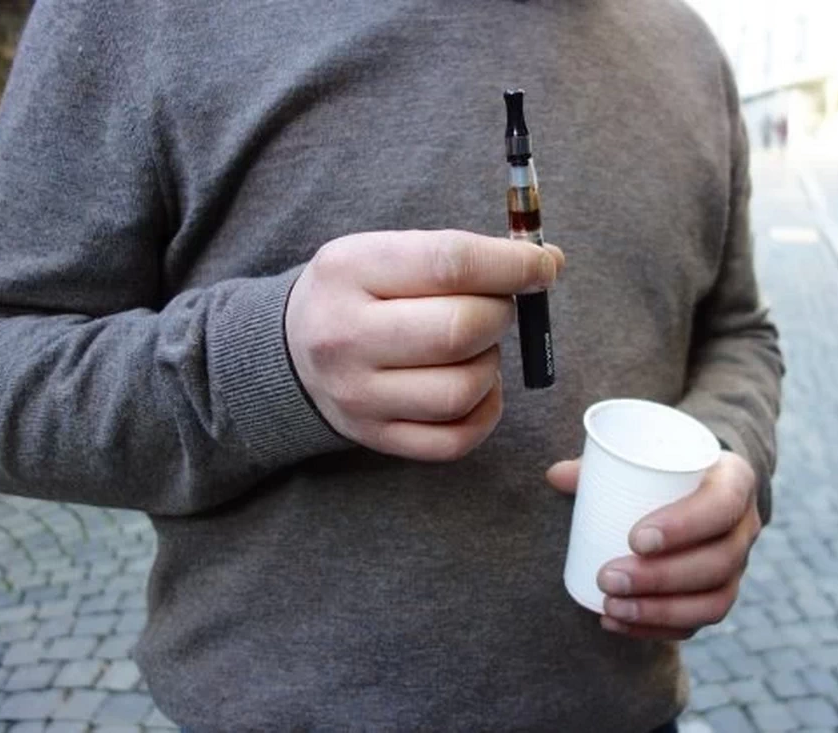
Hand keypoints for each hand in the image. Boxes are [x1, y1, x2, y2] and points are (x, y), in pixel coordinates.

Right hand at [286, 229, 563, 460]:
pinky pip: (457, 439)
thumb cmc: (360, 293)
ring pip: (463, 390)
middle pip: (460, 330)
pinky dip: (485, 411)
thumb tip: (545, 263)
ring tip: (475, 347)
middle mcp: (346, 335)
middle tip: (498, 307)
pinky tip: (477, 386)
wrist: (293, 352)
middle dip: (501, 314)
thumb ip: (458, 255)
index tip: (544, 265)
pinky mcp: (376, 438)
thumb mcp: (385, 251)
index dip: (513, 265)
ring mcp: (359, 396)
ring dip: (491, 365)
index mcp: (349, 270)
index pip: (450, 263)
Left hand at [547, 450, 760, 639]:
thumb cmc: (666, 467)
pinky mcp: (720, 595)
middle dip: (660, 578)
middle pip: (717, 563)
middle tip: (608, 577)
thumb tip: (555, 475)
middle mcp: (745, 527)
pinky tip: (617, 622)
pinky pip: (698, 624)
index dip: (684, 527)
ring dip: (658, 610)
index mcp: (735, 481)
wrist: (701, 487)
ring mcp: (737, 567)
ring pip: (712, 602)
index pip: (721, 507)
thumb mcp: (646, 455)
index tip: (635, 538)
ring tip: (609, 605)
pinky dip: (655, 629)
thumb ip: (603, 463)